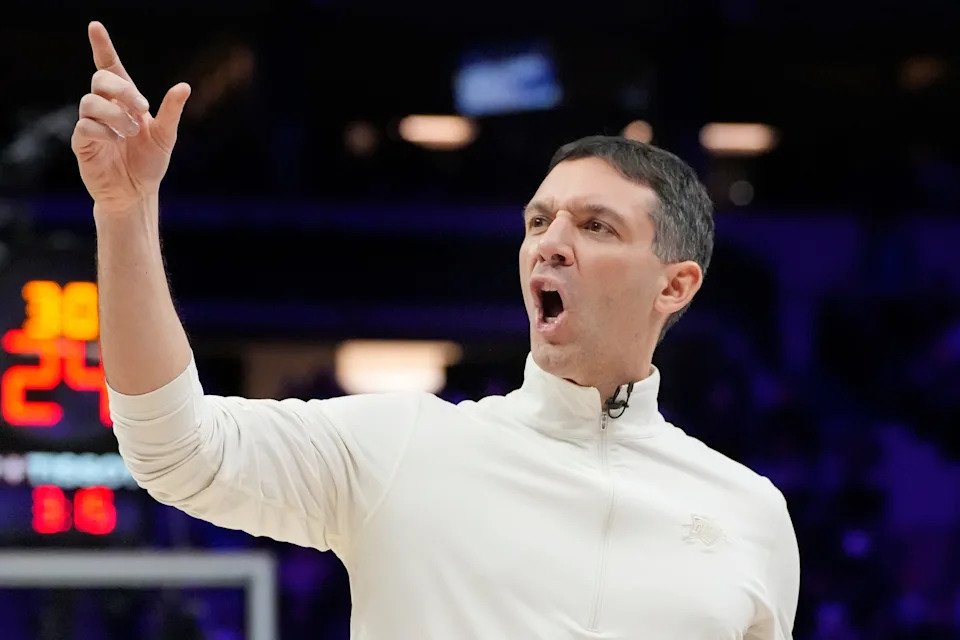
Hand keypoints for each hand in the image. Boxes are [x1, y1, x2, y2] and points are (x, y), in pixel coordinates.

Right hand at [72, 21, 190, 214]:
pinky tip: (116, 143)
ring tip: (130, 133)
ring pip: (89, 102)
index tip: (96, 27)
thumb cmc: (149, 163)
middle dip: (121, 90)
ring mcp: (91, 124)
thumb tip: (184, 86)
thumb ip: (172, 111)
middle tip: (141, 109)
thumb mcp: (166, 136)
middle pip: (100, 80)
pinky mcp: (82, 144)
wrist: (137, 193)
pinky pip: (84, 127)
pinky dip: (103, 131)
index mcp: (125, 103)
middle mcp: (105, 109)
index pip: (110, 69)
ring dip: (115, 115)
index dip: (103, 48)